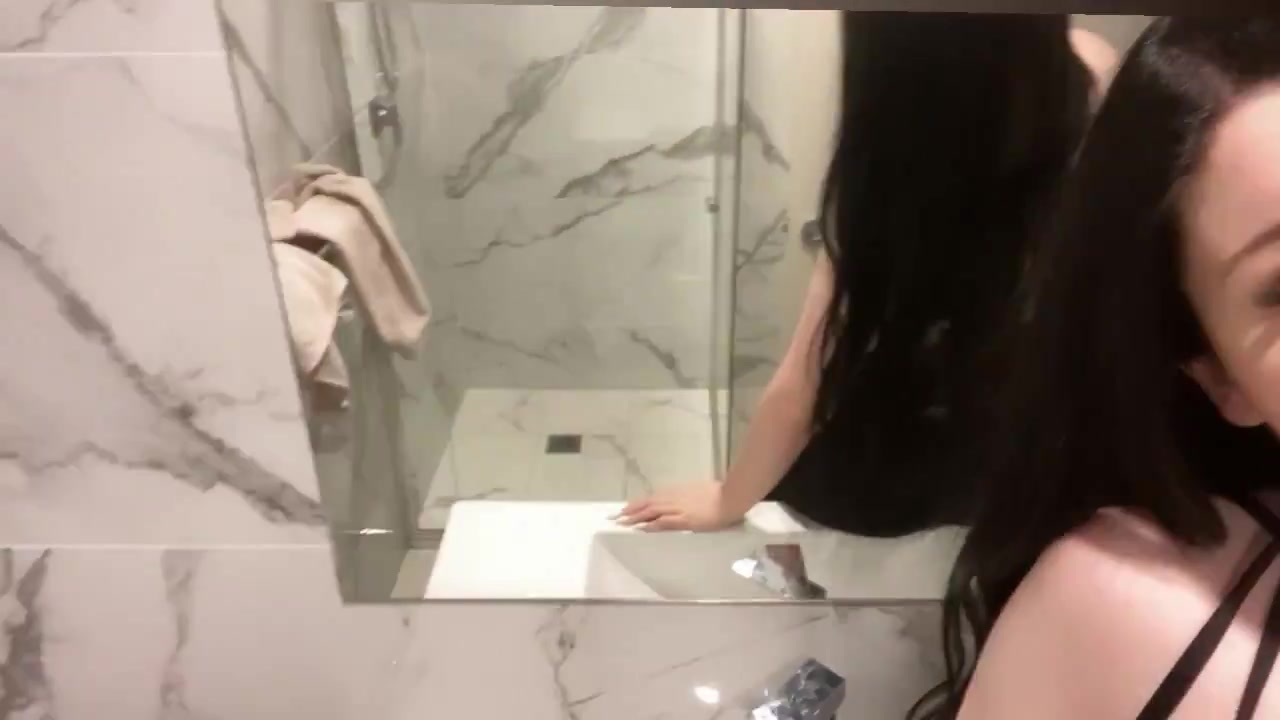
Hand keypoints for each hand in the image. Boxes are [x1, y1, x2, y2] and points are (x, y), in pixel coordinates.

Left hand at [614, 482, 742, 531]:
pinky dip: (651, 525)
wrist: (731, 497)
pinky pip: (663, 522)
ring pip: (651, 512)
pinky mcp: (684, 519)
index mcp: (678, 491)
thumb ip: (689, 495)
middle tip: (617, 515)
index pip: (654, 497)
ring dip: (636, 517)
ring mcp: (678, 508)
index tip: (629, 506)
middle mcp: (674, 498)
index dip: (640, 502)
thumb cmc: (720, 493)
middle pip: (648, 503)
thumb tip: (685, 498)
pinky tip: (641, 528)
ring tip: (623, 522)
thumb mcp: (700, 490)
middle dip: (632, 509)